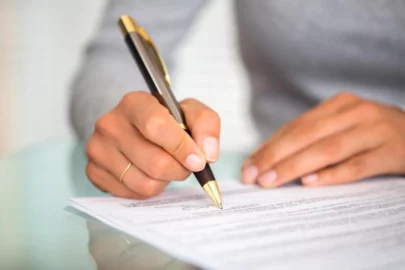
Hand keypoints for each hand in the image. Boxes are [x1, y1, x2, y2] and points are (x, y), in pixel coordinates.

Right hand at [85, 91, 219, 197]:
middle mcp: (110, 124)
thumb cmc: (165, 119)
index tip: (198, 161)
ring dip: (165, 181)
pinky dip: (149, 189)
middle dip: (179, 170)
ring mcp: (97, 149)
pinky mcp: (94, 171)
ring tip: (166, 167)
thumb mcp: (189, 112)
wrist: (134, 126)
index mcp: (134, 103)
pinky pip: (132, 194)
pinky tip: (149, 174)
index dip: (181, 147)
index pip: (157, 127)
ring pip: (145, 183)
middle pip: (154, 162)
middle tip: (185, 165)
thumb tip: (208, 154)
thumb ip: (206, 125)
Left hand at [242, 92, 404, 187]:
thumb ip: (313, 138)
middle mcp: (355, 113)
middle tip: (253, 175)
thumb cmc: (372, 134)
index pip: (296, 127)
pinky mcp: (391, 152)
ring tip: (271, 180)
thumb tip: (271, 158)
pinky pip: (357, 165)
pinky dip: (332, 174)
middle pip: (306, 136)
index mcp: (338, 105)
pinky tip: (310, 183)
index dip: (269, 145)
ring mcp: (374, 131)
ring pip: (327, 149)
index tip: (249, 164)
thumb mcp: (343, 126)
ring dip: (295, 166)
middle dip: (275, 156)